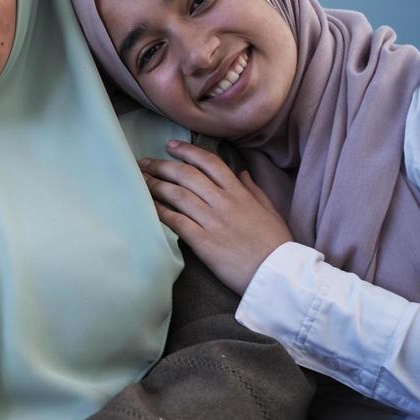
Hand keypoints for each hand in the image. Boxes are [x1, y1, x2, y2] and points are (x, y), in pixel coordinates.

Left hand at [139, 139, 291, 294]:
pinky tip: (148, 207)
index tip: (171, 146)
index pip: (210, 162)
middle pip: (187, 175)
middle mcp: (223, 202)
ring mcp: (212, 221)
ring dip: (156, 185)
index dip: (187, 151)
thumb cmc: (276, 243)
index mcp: (239, 193)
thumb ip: (253, 190)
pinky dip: (160, 211)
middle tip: (144, 163)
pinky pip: (176, 221)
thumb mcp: (270, 210)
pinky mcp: (203, 242)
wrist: (278, 274)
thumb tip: (241, 173)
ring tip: (141, 181)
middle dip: (162, 166)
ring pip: (178, 195)